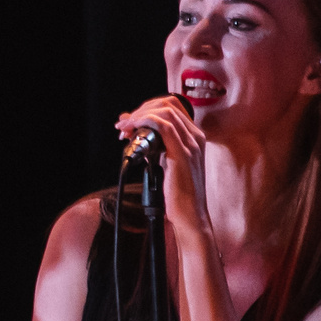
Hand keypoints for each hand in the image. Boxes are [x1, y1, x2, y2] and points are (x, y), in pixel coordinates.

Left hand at [115, 95, 206, 233]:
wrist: (190, 215)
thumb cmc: (178, 193)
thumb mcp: (165, 163)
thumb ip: (154, 146)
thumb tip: (134, 129)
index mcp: (195, 137)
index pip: (172, 107)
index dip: (147, 108)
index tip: (130, 122)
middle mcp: (197, 137)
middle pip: (168, 105)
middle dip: (141, 110)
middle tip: (124, 125)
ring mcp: (192, 144)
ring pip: (165, 112)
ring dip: (139, 116)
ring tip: (124, 129)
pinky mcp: (184, 154)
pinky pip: (163, 126)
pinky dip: (144, 122)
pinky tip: (131, 130)